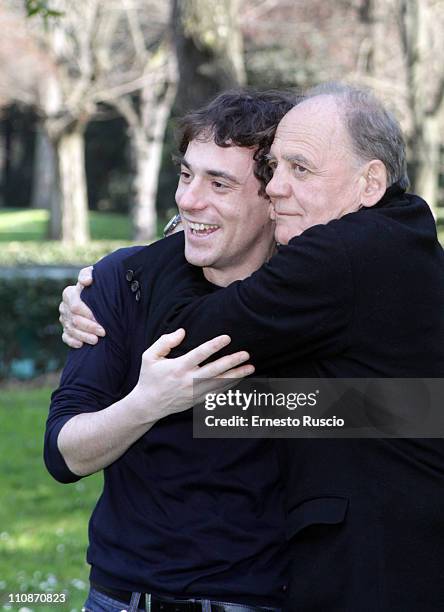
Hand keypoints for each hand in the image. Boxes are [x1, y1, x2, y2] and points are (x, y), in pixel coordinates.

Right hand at [59, 266, 104, 347]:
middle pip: (74, 320)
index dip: (87, 314)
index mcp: (69, 293)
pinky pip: (65, 337)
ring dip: (83, 336)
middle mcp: (64, 306)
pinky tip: (81, 345)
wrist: (99, 297)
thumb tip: (87, 281)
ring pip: (71, 330)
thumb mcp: (95, 276)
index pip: (76, 306)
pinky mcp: (65, 329)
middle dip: (89, 327)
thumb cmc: (98, 286)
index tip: (99, 319)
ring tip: (96, 340)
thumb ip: (89, 274)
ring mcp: (64, 319)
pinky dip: (73, 342)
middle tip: (103, 332)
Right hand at [129, 329, 254, 422]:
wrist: (148, 405)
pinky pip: (217, 393)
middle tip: (246, 354)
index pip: (199, 354)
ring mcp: (195, 392)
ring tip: (251, 367)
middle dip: (232, 362)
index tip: (227, 338)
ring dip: (236, 375)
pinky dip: (230, 387)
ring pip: (220, 383)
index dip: (214, 345)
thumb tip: (182, 332)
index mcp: (178, 368)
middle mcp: (189, 381)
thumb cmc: (149, 377)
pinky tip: (240, 379)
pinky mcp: (198, 400)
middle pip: (215, 370)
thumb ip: (165, 342)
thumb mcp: (149, 356)